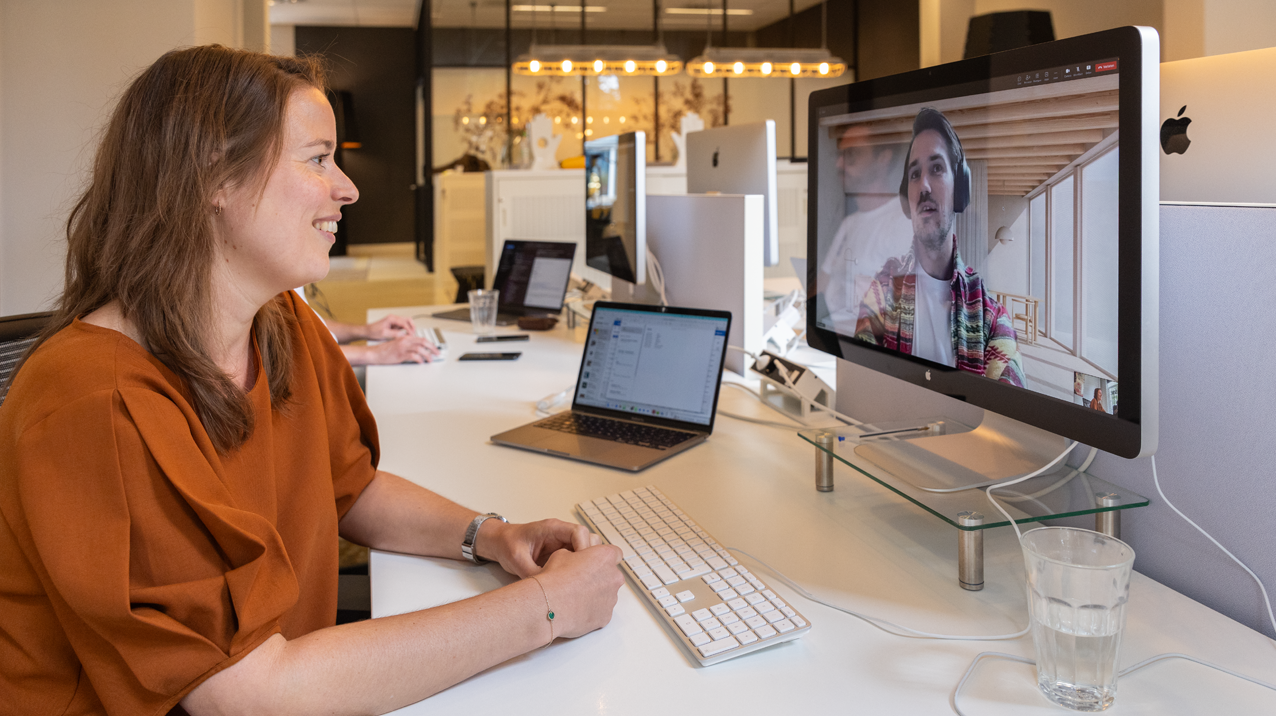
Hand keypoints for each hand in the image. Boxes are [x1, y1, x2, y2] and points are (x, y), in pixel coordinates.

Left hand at [365, 314, 416, 340]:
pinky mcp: (394, 325)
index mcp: (392, 318)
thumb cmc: (373, 332)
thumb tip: (404, 335)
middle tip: (414, 334)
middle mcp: (394, 318)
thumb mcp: (384, 334)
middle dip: (412, 327)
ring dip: (410, 328)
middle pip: (408, 320)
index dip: (410, 330)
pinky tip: (406, 336)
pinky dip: (406, 330)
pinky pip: (403, 327)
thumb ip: (394, 334)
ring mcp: (394, 321)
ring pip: (406, 323)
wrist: (367, 332)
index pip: (405, 323)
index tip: (412, 336)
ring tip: (411, 336)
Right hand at [366, 335, 438, 364]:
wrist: (375, 353)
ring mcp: (403, 347)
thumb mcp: (398, 345)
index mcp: (405, 338)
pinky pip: (413, 355)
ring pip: (420, 348)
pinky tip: (421, 362)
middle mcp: (405, 341)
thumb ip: (408, 346)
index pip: (421, 338)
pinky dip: (419, 359)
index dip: (430, 344)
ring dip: (427, 355)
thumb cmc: (385, 351)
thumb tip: (418, 351)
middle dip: (432, 348)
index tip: (435, 349)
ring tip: (430, 360)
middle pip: (423, 342)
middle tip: (437, 353)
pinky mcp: (400, 354)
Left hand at [478, 518, 601, 578]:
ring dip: (586, 564)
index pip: (579, 532)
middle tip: (583, 575)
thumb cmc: (507, 544)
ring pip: (587, 550)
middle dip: (590, 557)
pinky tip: (574, 582)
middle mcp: (561, 534)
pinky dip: (580, 569)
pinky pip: (578, 559)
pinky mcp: (563, 554)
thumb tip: (548, 590)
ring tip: (578, 579)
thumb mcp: (516, 559)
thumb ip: (533, 572)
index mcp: (552, 528)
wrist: (500, 543)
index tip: (582, 565)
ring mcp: (563, 544)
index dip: (584, 547)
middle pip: (589, 540)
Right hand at [530, 543, 623, 638]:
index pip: (615, 553)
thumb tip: (575, 560)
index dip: (603, 558)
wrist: (548, 605)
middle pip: (611, 576)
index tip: (595, 562)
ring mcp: (612, 599)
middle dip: (599, 578)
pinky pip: (601, 612)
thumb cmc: (554, 579)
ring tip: (575, 597)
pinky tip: (576, 609)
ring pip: (607, 595)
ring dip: (595, 595)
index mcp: (605, 557)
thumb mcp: (562, 554)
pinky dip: (592, 611)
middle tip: (580, 582)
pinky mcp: (606, 617)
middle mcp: (614, 577)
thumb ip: (576, 556)